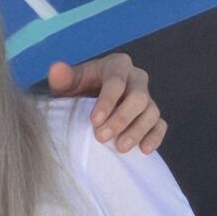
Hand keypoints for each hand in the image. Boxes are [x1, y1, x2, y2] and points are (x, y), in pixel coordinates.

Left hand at [48, 53, 165, 153]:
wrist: (86, 103)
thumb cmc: (77, 91)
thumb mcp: (67, 84)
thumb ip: (62, 78)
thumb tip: (56, 70)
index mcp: (117, 66)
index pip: (116, 81)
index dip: (107, 101)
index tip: (94, 121)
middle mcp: (136, 78)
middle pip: (138, 97)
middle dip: (121, 118)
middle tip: (101, 137)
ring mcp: (147, 98)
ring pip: (151, 112)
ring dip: (137, 131)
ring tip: (120, 148)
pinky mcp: (152, 116)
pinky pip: (160, 125)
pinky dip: (154, 137)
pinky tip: (143, 150)